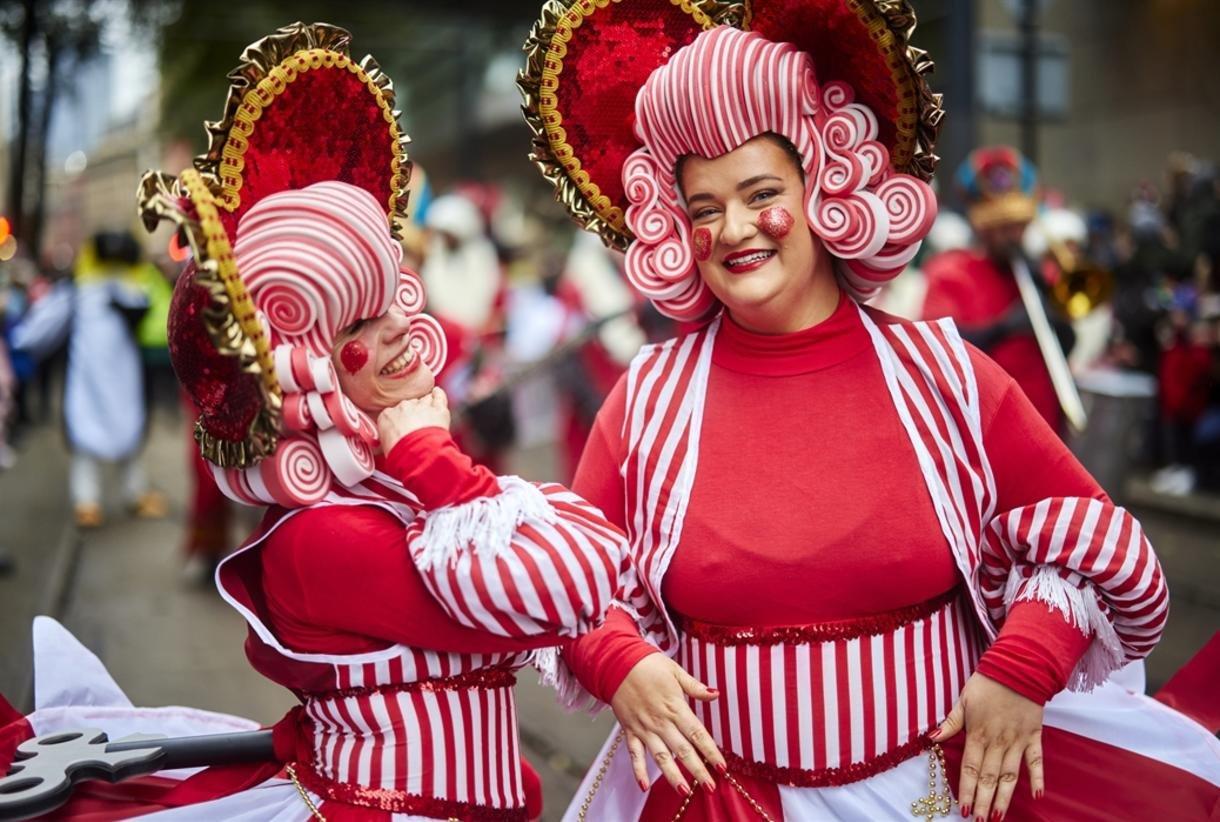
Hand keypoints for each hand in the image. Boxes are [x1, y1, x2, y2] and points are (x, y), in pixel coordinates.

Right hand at [377, 387, 449, 452]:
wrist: (415, 452)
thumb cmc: (399, 452)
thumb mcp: (384, 447)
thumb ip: (386, 439)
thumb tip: (386, 445)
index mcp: (387, 416)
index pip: (394, 413)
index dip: (401, 420)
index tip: (403, 427)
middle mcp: (403, 407)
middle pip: (410, 405)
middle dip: (414, 414)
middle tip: (417, 426)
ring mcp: (422, 407)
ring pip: (424, 400)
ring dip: (426, 406)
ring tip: (429, 415)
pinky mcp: (438, 410)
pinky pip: (439, 397)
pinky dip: (439, 394)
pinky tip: (437, 393)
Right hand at [609, 654, 723, 796]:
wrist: (617, 662)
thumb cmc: (649, 665)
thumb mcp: (675, 670)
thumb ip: (695, 686)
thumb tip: (716, 693)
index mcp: (675, 706)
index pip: (697, 733)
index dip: (710, 751)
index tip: (722, 766)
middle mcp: (661, 721)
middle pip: (683, 750)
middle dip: (698, 770)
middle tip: (711, 787)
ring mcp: (644, 728)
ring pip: (660, 756)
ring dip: (673, 775)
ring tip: (684, 791)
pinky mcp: (630, 731)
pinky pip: (634, 754)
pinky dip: (638, 770)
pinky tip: (644, 786)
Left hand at [933, 673, 1043, 821]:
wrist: (1018, 667)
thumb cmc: (986, 683)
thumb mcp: (963, 700)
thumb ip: (951, 722)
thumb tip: (932, 737)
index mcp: (977, 733)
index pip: (969, 768)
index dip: (966, 790)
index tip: (963, 808)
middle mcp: (998, 741)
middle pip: (989, 777)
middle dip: (983, 800)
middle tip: (979, 821)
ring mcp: (1017, 740)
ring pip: (1010, 775)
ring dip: (1004, 797)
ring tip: (998, 816)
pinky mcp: (1034, 736)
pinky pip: (1036, 761)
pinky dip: (1038, 778)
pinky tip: (1037, 795)